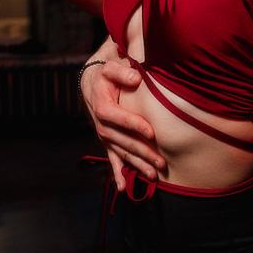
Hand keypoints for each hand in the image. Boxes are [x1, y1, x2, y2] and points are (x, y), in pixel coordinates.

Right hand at [82, 58, 164, 189]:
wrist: (93, 78)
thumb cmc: (107, 70)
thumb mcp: (111, 64)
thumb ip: (121, 70)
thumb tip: (136, 77)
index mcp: (100, 101)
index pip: (113, 115)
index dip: (131, 124)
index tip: (150, 132)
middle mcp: (99, 120)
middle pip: (118, 139)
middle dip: (139, 151)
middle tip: (160, 162)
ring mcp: (103, 132)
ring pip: (118, 151)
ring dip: (135, 164)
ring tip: (152, 175)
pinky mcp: (107, 138)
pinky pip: (110, 156)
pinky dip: (116, 172)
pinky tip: (123, 187)